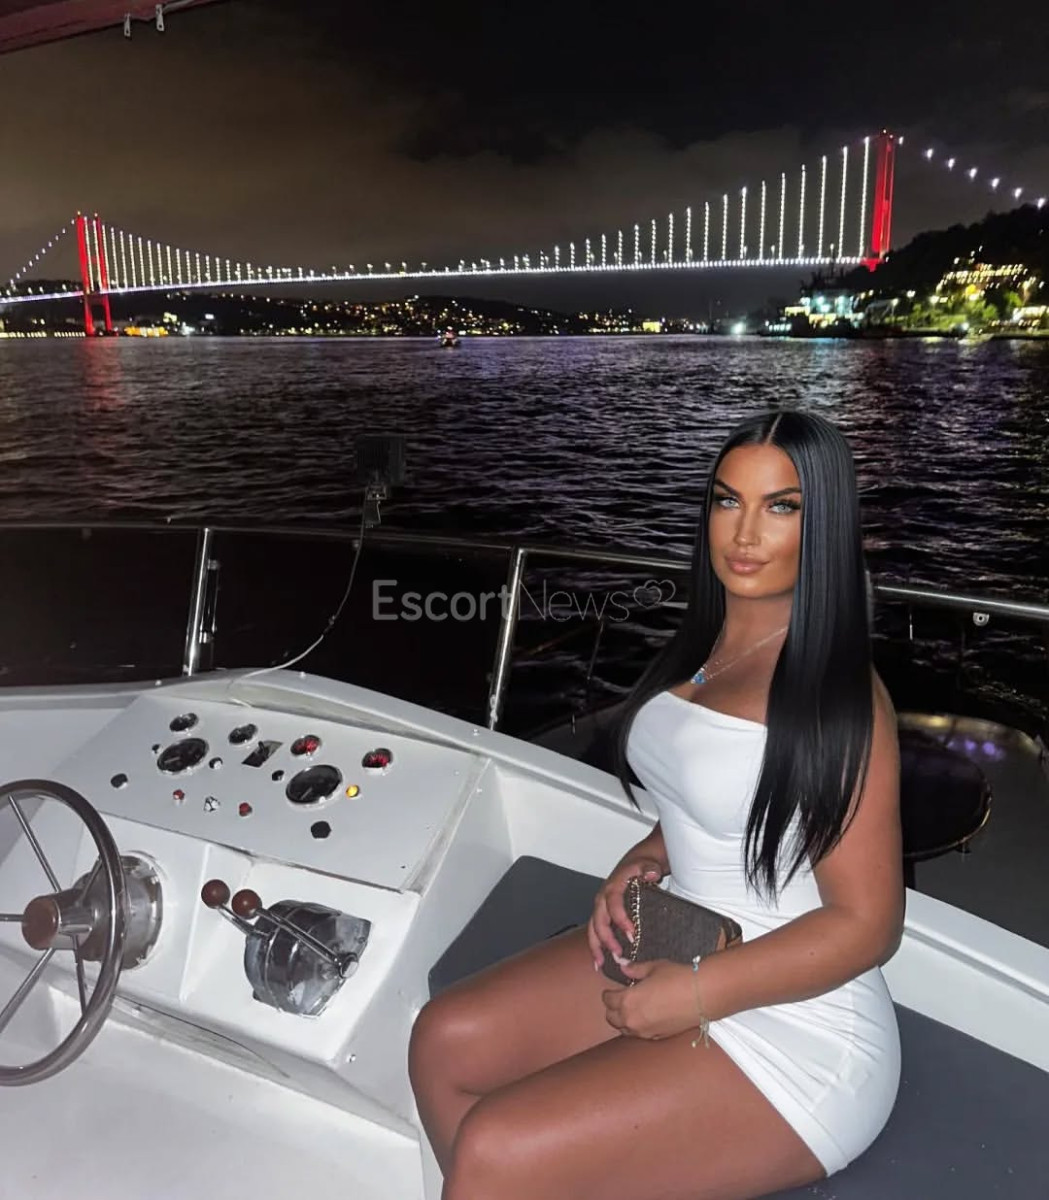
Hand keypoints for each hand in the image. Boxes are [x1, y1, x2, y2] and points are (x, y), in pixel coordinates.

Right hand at [586, 855, 664, 969]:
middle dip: (606, 938)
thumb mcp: (646, 864)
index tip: (631, 934)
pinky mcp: (603, 915)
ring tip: (600, 964)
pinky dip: (596, 946)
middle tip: (618, 953)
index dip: (620, 919)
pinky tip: (598, 961)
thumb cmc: (640, 866)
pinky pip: (595, 931)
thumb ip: (649, 868)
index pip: (613, 904)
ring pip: (593, 928)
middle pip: (599, 920)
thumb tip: (651, 874)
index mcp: (613, 887)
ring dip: (596, 946)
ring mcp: (601, 908)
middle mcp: (603, 898)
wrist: (634, 864)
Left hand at [601, 959, 697, 1039]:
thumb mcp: (653, 968)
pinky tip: (645, 1016)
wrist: (701, 995)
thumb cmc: (676, 977)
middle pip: (611, 1018)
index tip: (613, 989)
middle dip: (613, 1008)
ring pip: (623, 1029)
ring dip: (623, 1019)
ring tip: (632, 1007)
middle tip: (621, 998)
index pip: (607, 1000)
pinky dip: (637, 1027)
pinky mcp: (656, 1037)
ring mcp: (644, 1031)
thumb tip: (623, 966)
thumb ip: (634, 969)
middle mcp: (632, 1019)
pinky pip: (639, 1034)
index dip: (609, 993)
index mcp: (627, 1001)